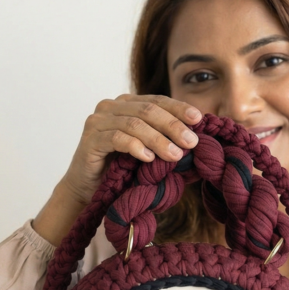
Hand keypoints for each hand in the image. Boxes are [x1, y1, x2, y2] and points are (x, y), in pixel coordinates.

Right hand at [62, 94, 202, 206]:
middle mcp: (111, 107)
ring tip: (175, 155)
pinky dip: (136, 147)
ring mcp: (98, 122)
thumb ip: (163, 139)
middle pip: (148, 110)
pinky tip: (149, 158)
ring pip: (134, 124)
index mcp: (127, 104)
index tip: (199, 119)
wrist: (90, 188)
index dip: (178, 108)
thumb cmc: (120, 168)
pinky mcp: (90, 140)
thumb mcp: (147, 150)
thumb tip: (194, 138)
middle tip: (191, 142)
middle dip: (172, 126)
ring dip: (158, 140)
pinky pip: (116, 139)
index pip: (157, 100)